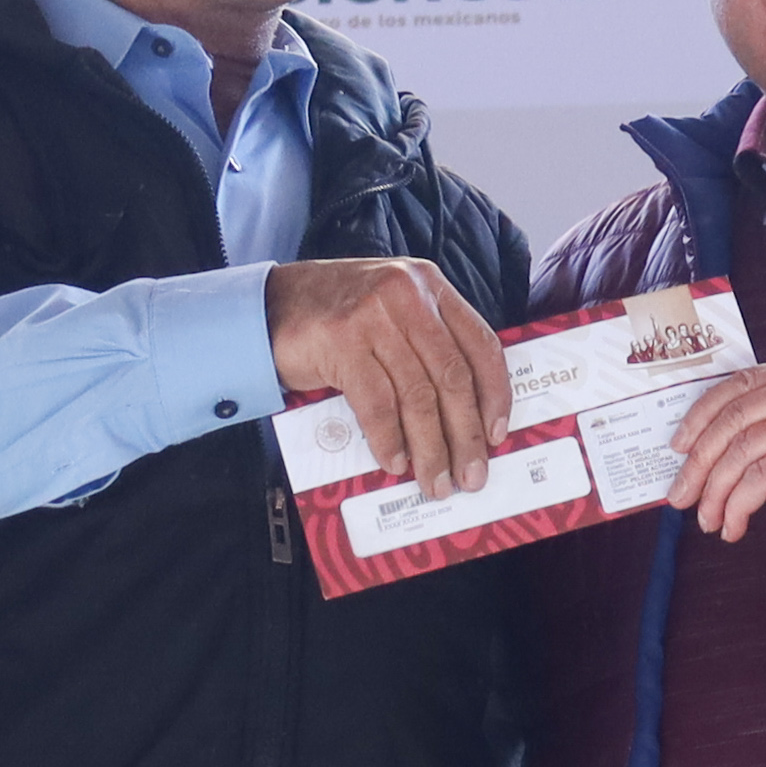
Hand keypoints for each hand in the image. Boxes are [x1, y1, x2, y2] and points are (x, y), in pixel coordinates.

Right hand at [264, 258, 511, 498]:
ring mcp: (373, 316)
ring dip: (430, 447)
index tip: (498, 433)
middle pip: (452, 376)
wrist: (267, 305)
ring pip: (417, 395)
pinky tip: (394, 462)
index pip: (481, 343)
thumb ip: (424, 342)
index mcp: (429, 286)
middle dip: (466, 434)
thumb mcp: (391, 311)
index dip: (495, 393)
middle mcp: (407, 295)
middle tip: (471, 474)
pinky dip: (388, 438)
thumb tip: (462, 413)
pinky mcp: (341, 341)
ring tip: (434, 480)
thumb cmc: (333, 316)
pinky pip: (376, 402)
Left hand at [667, 359, 765, 565]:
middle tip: (681, 494)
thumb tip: (696, 447)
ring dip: (715, 491)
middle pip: (737, 416)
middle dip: (699, 460)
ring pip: (743, 450)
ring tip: (708, 519)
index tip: (678, 447)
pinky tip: (733, 527)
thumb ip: (764, 430)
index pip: (742, 384)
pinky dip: (736, 507)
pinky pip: (758, 479)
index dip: (701, 415)